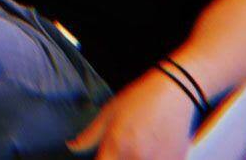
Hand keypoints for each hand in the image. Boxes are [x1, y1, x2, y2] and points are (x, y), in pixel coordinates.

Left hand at [67, 71, 193, 159]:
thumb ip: (88, 136)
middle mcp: (136, 159)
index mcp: (115, 147)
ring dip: (134, 158)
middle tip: (122, 147)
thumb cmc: (138, 100)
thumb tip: (71, 146)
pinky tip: (152, 148)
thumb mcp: (108, 113)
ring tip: (139, 145)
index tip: (102, 157)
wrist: (174, 93)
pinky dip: (152, 159)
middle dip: (117, 159)